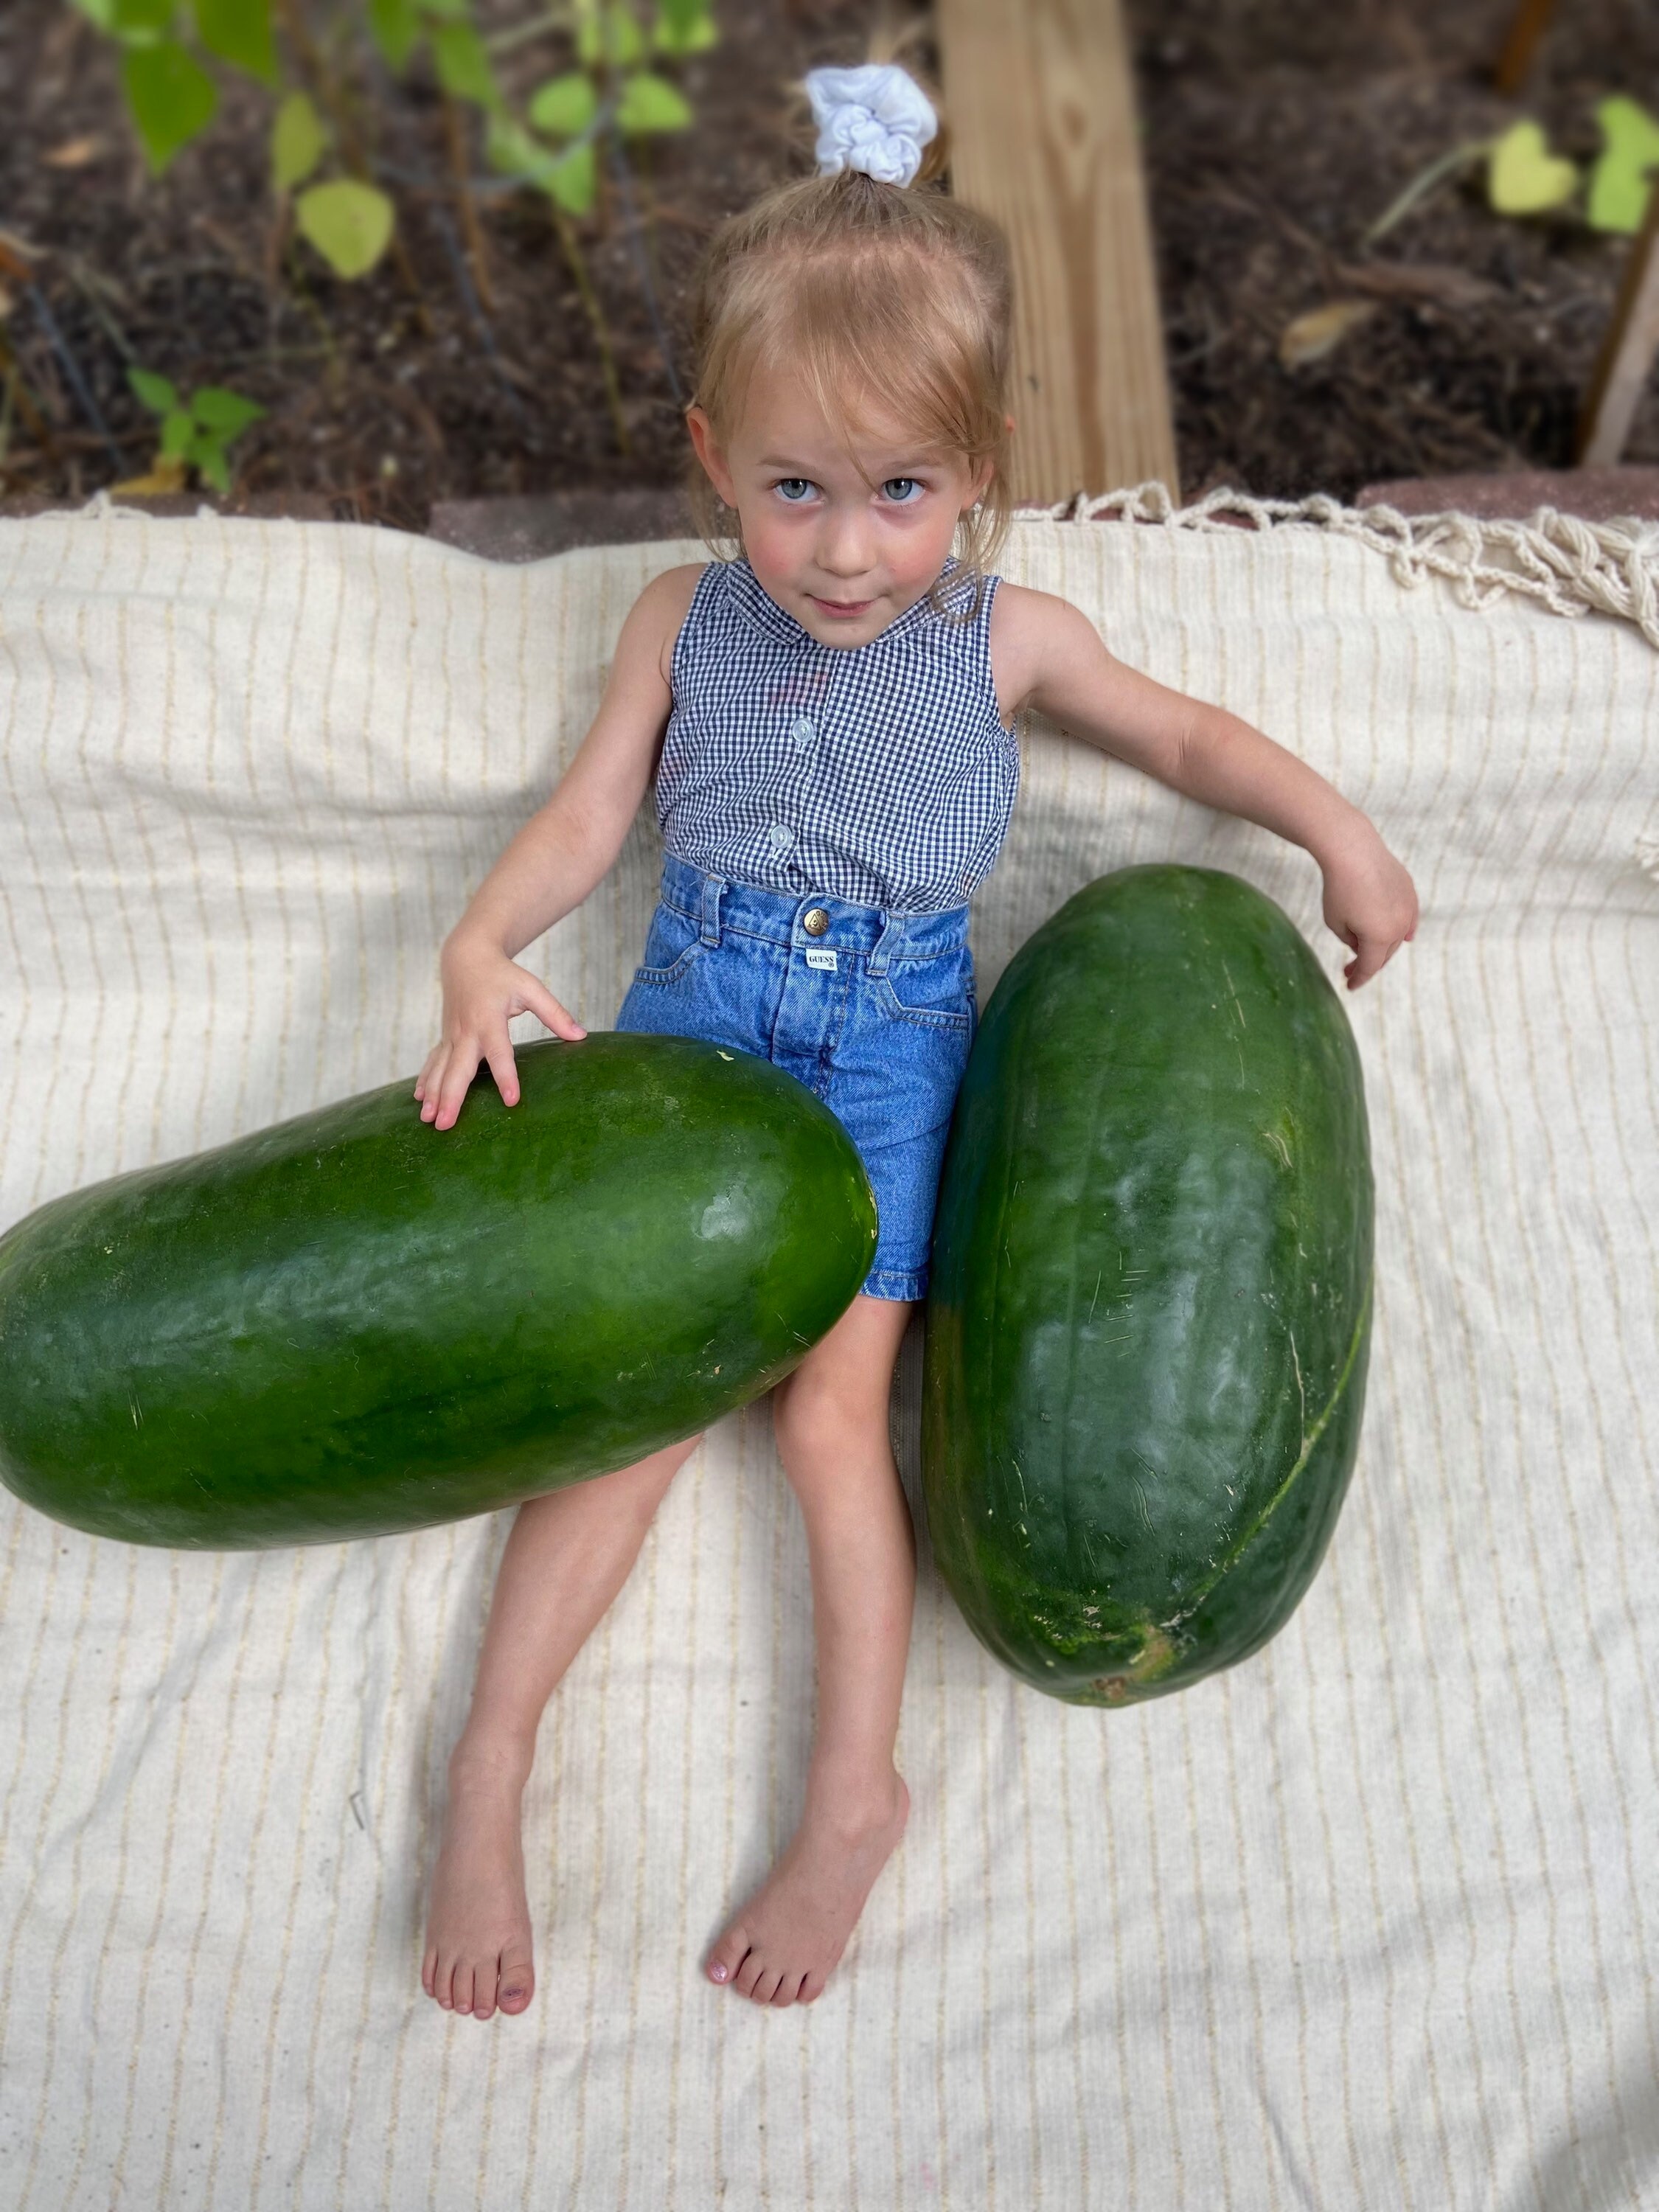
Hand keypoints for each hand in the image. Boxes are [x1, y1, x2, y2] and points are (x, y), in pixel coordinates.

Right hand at [414, 931, 586, 1130]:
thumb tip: (581, 1036)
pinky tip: (419, 1100)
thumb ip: (554, 1013)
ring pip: (440, 1069)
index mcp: (489, 1019)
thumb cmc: (503, 975)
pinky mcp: (445, 1037)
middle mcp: (466, 1031)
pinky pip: (433, 1062)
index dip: (506, 1076)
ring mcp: (451, 1035)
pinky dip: (425, 1080)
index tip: (512, 1100)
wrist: (465, 958)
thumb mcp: (531, 988)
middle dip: (451, 1097)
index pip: (499, 1053)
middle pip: (458, 1069)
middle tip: (446, 1125)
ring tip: (428, 1120)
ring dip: (433, 1095)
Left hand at [1318, 822, 1417, 990]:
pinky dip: (1403, 930)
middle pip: (1384, 955)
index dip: (1359, 979)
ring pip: (1397, 937)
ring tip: (1371, 955)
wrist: (1353, 850)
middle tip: (1350, 971)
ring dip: (1384, 948)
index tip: (1349, 986)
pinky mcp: (1410, 892)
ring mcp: (1408, 909)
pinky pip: (1408, 919)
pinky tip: (1404, 938)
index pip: (1369, 967)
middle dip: (1368, 964)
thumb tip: (1364, 945)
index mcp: (1379, 938)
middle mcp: (1399, 927)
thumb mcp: (1336, 922)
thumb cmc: (1338, 888)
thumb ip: (1351, 941)